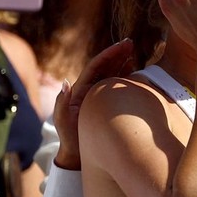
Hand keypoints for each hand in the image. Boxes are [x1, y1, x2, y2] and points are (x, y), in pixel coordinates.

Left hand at [53, 38, 134, 169]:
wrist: (77, 154)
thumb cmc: (70, 138)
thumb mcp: (63, 121)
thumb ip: (62, 103)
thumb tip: (66, 82)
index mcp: (80, 89)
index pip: (96, 67)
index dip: (109, 55)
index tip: (121, 46)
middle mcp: (90, 89)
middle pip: (105, 66)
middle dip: (117, 53)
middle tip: (130, 43)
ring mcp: (99, 95)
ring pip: (112, 73)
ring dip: (122, 61)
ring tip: (132, 51)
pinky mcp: (107, 104)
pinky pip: (116, 86)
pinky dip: (125, 76)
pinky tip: (134, 69)